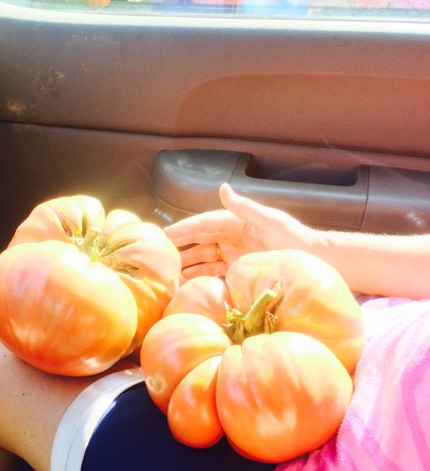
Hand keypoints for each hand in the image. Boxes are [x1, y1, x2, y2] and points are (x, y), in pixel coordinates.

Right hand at [163, 184, 314, 279]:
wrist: (312, 261)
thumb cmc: (294, 239)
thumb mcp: (269, 220)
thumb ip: (244, 206)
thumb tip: (223, 188)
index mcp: (235, 222)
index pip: (203, 224)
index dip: (184, 228)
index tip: (166, 233)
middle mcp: (230, 237)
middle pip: (198, 241)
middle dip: (179, 247)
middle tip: (158, 254)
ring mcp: (231, 254)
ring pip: (202, 258)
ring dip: (186, 264)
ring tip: (168, 272)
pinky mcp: (235, 270)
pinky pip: (212, 273)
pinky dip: (198, 277)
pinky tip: (184, 283)